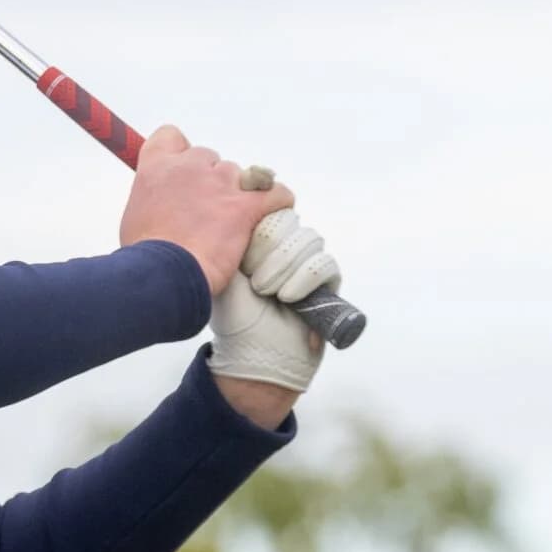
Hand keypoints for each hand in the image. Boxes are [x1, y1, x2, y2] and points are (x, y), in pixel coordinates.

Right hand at [119, 124, 293, 296]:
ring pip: (241, 176)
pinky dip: (278, 201)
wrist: (163, 276)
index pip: (171, 136)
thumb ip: (153, 198)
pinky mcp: (246, 205)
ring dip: (240, 195)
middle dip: (212, 181)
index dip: (180, 154)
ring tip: (233, 225)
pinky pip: (276, 193)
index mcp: (157, 166)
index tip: (182, 174)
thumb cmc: (144, 255)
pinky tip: (272, 213)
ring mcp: (220, 183)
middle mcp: (189, 167)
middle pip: (211, 159)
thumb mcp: (134, 215)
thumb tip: (162, 205)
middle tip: (208, 211)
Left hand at [206, 208, 341, 396]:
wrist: (250, 353)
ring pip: (309, 238)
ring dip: (284, 265)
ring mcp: (307, 263)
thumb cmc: (232, 314)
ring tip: (264, 291)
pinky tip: (286, 298)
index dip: (260, 225)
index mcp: (260, 237)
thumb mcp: (223, 268)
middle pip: (290, 220)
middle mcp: (286, 246)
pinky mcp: (328, 284)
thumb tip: (237, 198)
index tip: (243, 255)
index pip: (270, 207)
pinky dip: (304, 279)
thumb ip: (232, 235)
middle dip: (269, 247)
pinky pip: (325, 264)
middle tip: (251, 277)